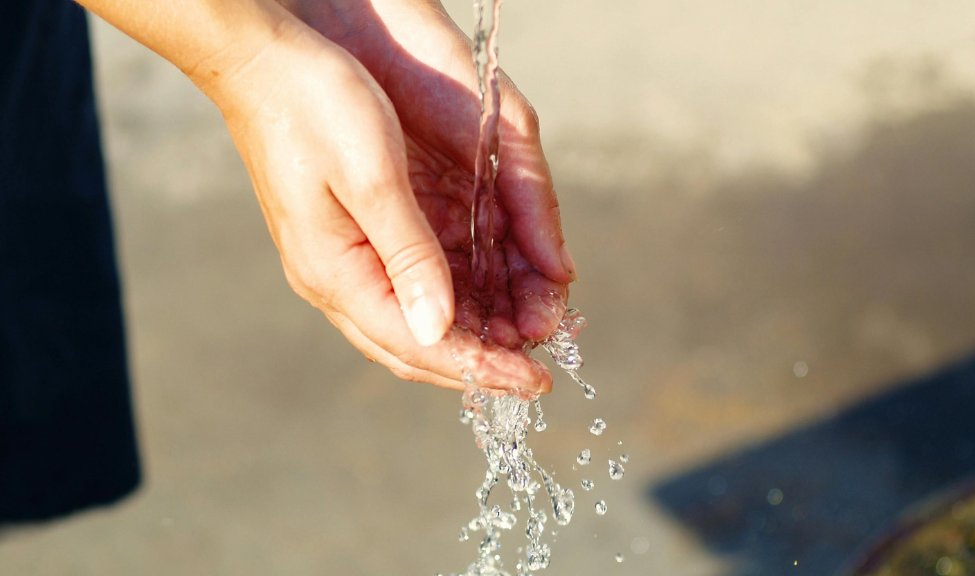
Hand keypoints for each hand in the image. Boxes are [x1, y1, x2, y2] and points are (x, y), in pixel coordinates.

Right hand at [211, 3, 575, 392]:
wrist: (262, 62)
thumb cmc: (314, 106)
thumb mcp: (373, 178)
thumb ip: (409, 256)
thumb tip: (438, 329)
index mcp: (336, 272)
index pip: (417, 345)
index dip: (480, 368)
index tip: (534, 383)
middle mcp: (333, 279)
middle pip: (412, 347)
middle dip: (477, 365)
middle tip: (534, 374)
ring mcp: (336, 262)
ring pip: (410, 323)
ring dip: (467, 337)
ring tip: (520, 340)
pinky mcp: (348, 240)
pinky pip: (403, 290)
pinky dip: (449, 303)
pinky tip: (483, 301)